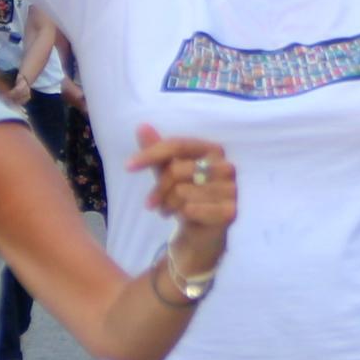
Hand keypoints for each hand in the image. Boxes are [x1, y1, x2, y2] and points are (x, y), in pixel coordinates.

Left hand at [130, 126, 237, 244]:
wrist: (201, 233)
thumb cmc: (185, 197)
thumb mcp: (168, 173)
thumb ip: (158, 151)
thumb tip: (142, 126)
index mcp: (213, 150)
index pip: (177, 145)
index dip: (150, 154)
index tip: (128, 166)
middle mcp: (226, 166)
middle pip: (176, 170)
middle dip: (159, 189)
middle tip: (153, 203)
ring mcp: (231, 189)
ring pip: (181, 192)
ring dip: (168, 205)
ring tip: (169, 210)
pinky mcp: (229, 211)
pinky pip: (191, 209)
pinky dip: (180, 215)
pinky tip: (182, 218)